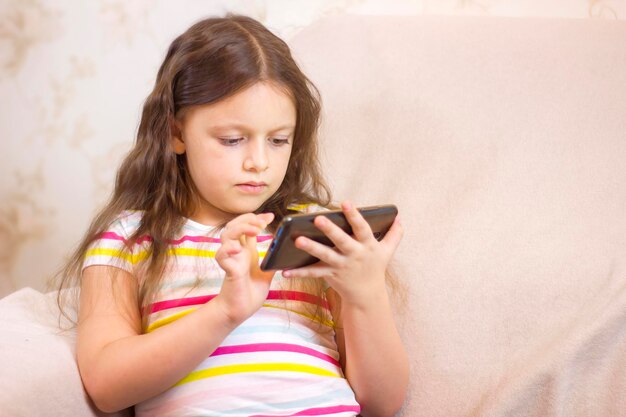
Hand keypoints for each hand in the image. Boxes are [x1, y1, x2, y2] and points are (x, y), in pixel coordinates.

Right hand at [213, 212, 275, 324]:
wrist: (240, 311)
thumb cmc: (250, 293)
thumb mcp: (267, 273)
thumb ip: (273, 261)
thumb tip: (287, 251)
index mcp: (247, 251)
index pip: (247, 227)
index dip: (257, 218)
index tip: (271, 216)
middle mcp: (237, 252)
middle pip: (235, 225)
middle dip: (248, 219)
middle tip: (263, 222)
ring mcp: (231, 259)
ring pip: (227, 235)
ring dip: (240, 228)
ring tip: (255, 230)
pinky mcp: (228, 270)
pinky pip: (221, 255)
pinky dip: (227, 249)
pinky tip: (238, 248)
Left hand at [282, 201, 402, 307]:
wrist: (368, 295)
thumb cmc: (375, 268)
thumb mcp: (387, 252)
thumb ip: (394, 235)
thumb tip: (400, 218)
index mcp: (367, 245)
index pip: (362, 228)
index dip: (355, 215)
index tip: (346, 202)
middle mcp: (354, 255)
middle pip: (341, 241)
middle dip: (330, 230)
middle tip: (318, 218)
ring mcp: (341, 266)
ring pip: (325, 256)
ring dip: (311, 248)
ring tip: (297, 239)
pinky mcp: (330, 275)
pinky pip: (313, 273)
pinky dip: (299, 273)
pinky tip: (285, 270)